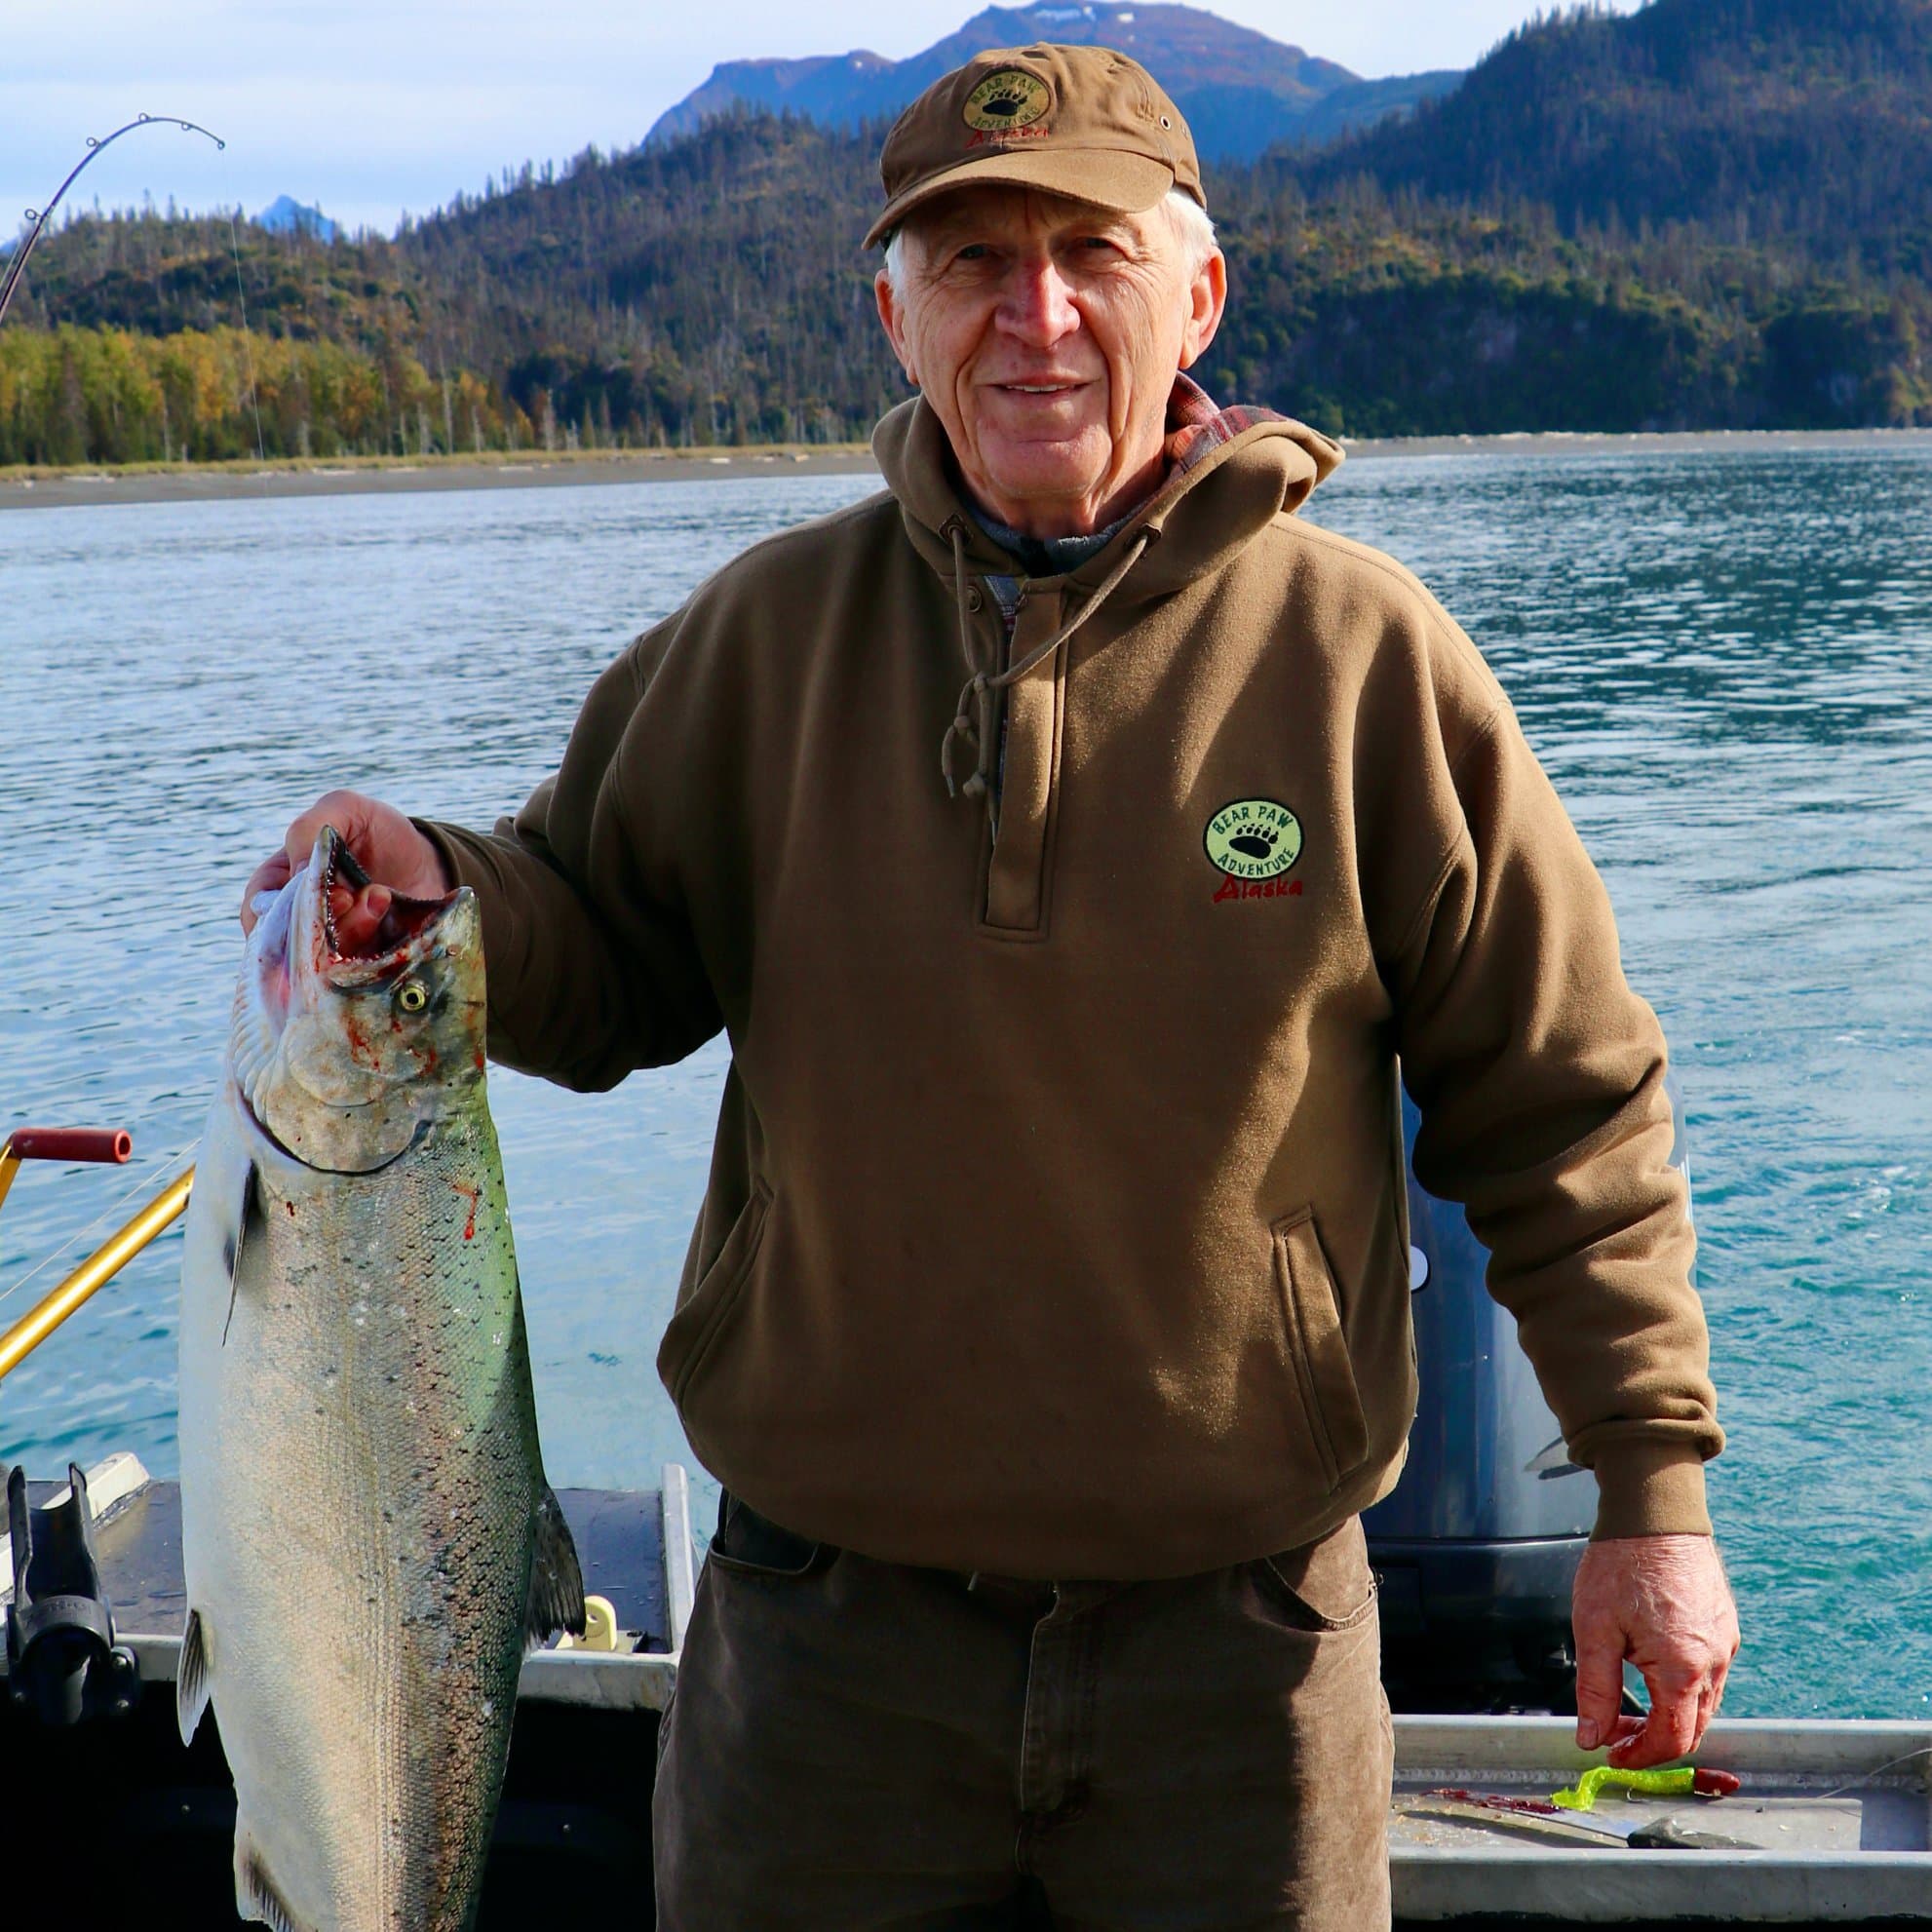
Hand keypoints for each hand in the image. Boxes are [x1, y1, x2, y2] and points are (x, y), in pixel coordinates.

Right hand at [240, 789, 451, 953]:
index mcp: (280, 884)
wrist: (427, 858)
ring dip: (352, 927)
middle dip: (320, 921)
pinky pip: (357, 969)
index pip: (258, 910)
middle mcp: (299, 921)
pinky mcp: (362, 962)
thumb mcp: (343, 808)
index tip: (314, 891)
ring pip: (324, 959)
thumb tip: (297, 874)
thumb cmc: (375, 829)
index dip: (281, 909)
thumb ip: (309, 829)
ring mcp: (330, 946)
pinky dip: (373, 941)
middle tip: (349, 896)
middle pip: (290, 942)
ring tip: (380, 895)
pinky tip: (389, 908)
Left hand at [1572, 1533, 1739, 1767]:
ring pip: (1705, 1702)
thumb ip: (1596, 1690)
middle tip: (1617, 1733)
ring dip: (1671, 1714)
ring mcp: (1725, 1643)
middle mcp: (1714, 1661)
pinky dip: (1685, 1687)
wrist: (1655, 1513)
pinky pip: (1711, 1673)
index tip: (1613, 1753)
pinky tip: (1652, 1671)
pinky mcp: (1725, 1625)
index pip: (1672, 1740)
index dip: (1642, 1756)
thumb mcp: (1595, 1628)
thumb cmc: (1622, 1564)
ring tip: (1630, 1704)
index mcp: (1683, 1668)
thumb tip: (1591, 1738)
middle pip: (1694, 1727)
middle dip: (1656, 1741)